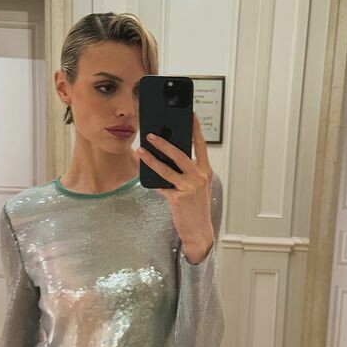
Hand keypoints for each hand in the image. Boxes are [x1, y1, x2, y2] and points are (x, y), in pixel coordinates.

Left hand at [137, 113, 213, 262]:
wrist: (199, 231)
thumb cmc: (196, 207)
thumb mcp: (197, 186)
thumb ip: (187, 171)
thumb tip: (168, 157)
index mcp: (205, 171)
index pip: (201, 146)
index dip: (196, 129)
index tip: (191, 115)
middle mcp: (199, 177)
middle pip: (180, 154)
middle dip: (164, 143)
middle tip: (151, 134)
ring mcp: (189, 187)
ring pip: (167, 168)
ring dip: (152, 158)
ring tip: (141, 150)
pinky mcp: (178, 198)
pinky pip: (161, 185)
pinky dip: (152, 180)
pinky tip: (143, 173)